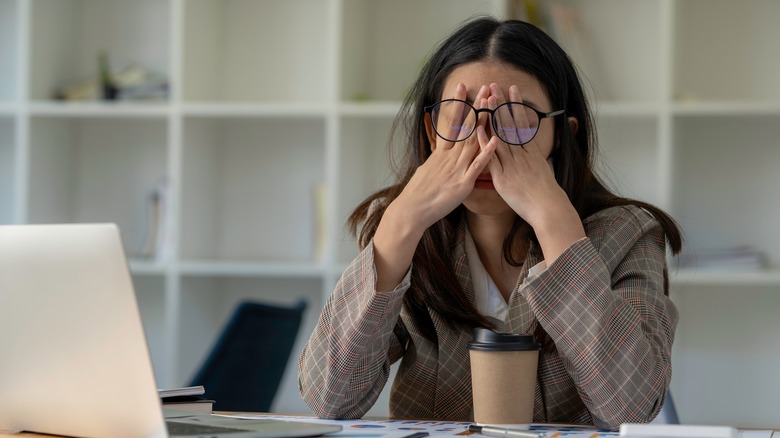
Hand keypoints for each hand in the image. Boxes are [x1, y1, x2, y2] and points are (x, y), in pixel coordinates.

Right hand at [392, 83, 497, 230]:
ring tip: (493, 104)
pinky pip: (477, 166)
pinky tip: (495, 140)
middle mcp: (449, 157)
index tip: (462, 87)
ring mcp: (457, 169)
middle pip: (466, 127)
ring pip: (473, 141)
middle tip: (484, 87)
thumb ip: (437, 160)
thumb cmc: (418, 194)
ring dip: (484, 122)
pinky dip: (486, 153)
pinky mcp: (463, 183)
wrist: (412, 210)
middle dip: (476, 106)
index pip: (451, 123)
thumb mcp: (426, 170)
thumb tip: (439, 154)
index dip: (458, 104)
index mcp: (441, 153)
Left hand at [479, 83, 584, 262]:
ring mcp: (511, 164)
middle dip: (502, 104)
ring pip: (500, 135)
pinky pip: (491, 156)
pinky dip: (484, 142)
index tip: (511, 90)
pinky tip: (477, 128)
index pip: (522, 123)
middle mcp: (521, 154)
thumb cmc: (547, 195)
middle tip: (494, 85)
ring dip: (492, 116)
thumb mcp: (545, 171)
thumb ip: (538, 161)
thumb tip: (538, 155)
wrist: (548, 209)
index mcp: (531, 152)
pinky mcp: (502, 176)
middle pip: (510, 124)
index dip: (515, 106)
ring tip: (486, 98)